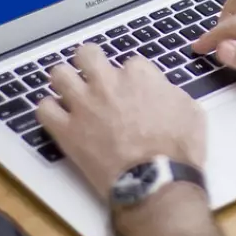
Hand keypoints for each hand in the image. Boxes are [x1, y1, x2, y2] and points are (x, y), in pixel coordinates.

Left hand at [36, 46, 205, 197]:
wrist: (156, 181)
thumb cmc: (178, 150)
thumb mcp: (191, 113)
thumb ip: (171, 94)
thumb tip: (162, 92)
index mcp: (139, 76)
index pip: (130, 62)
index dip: (131, 77)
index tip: (133, 91)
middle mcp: (107, 84)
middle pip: (87, 54)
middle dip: (90, 61)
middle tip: (93, 75)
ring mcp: (84, 105)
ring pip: (59, 74)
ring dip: (65, 81)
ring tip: (70, 91)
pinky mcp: (67, 131)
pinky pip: (44, 109)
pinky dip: (49, 111)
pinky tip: (58, 117)